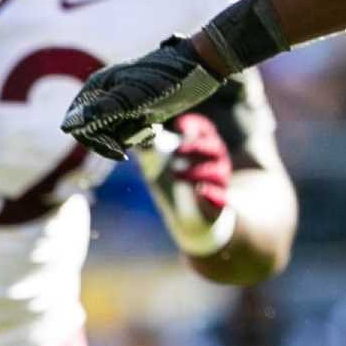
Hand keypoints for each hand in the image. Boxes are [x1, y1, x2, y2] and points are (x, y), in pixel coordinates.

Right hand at [61, 36, 224, 159]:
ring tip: (149, 125)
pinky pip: (129, 132)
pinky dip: (140, 134)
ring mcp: (121, 101)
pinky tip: (154, 126)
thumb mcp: (136, 96)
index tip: (119, 150)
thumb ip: (104, 109)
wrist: (200, 68)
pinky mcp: (137, 109)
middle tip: (141, 132)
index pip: (77, 123)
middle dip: (115, 139)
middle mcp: (105, 93)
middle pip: (94, 131)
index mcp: (97, 86)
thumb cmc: (169, 78)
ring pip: (112, 133)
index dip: (93, 140)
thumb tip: (70, 125)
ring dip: (129, 137)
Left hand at [133, 112, 239, 256]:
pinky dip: (211, 195)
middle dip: (196, 147)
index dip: (195, 125)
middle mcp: (215, 163)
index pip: (204, 130)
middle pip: (213, 148)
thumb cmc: (175, 185)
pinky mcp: (219, 206)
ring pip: (217, 172)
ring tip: (178, 174)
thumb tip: (124, 132)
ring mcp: (219, 184)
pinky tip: (201, 192)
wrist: (194, 220)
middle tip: (178, 150)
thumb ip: (148, 147)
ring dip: (199, 172)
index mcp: (203, 148)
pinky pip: (221, 199)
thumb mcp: (159, 165)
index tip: (179, 125)